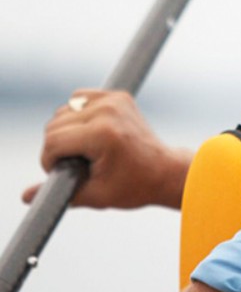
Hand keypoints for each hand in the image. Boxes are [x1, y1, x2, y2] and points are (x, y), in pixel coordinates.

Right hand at [22, 89, 193, 209]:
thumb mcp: (95, 195)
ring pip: (65, 109)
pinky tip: (85, 131)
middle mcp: (108, 110)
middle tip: (73, 163)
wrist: (165, 171)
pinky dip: (75, 113)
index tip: (62, 173)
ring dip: (65, 129)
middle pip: (55, 124)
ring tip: (81, 149)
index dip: (50, 162)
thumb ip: (58, 193)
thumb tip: (26, 196)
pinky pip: (80, 97)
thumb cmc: (134, 186)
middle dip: (56, 147)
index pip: (53, 141)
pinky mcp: (118, 95)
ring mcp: (115, 100)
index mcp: (103, 134)